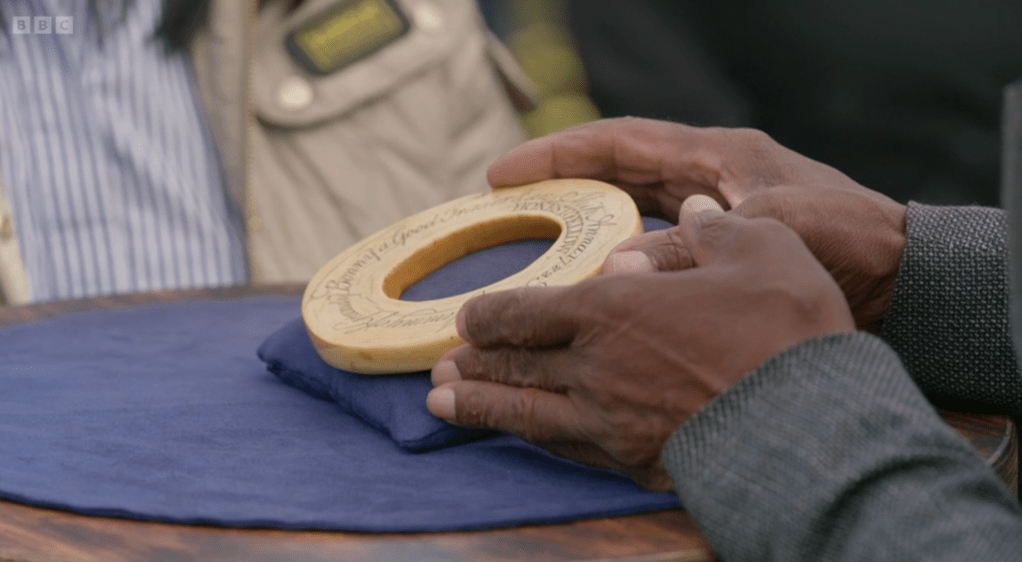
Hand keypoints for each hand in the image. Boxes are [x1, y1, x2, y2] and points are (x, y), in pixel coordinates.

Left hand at [427, 205, 854, 489]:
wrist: (814, 427)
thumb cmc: (787, 330)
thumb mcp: (761, 249)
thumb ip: (711, 230)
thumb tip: (692, 209)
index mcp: (613, 308)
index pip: (527, 311)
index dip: (490, 313)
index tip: (466, 316)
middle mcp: (596, 368)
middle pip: (514, 365)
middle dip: (472, 364)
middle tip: (438, 369)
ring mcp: (610, 422)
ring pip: (527, 414)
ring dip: (482, 408)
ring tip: (443, 406)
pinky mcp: (635, 462)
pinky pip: (568, 448)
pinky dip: (536, 439)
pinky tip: (530, 437)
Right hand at [487, 118, 906, 331]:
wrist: (901, 278)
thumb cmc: (850, 240)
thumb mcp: (775, 228)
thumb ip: (698, 244)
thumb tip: (620, 268)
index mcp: (717, 155)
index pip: (619, 144)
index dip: (557, 155)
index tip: (504, 172)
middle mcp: (706, 178)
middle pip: (613, 172)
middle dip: (557, 183)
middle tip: (501, 206)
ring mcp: (711, 213)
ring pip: (628, 209)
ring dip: (583, 222)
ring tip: (532, 244)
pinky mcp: (718, 249)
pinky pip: (651, 246)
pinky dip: (618, 258)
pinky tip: (591, 282)